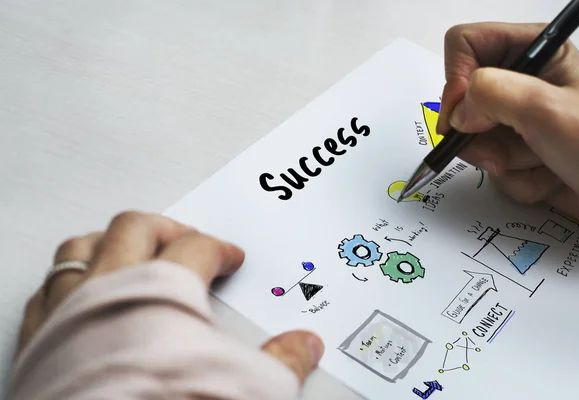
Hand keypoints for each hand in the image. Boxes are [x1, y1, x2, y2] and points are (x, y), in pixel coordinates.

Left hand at [17, 211, 323, 383]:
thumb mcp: (246, 385)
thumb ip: (282, 360)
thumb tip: (304, 346)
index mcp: (163, 288)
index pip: (198, 249)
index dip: (220, 248)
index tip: (230, 256)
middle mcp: (110, 289)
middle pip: (137, 228)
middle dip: (168, 227)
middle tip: (186, 236)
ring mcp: (68, 312)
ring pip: (83, 248)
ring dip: (109, 240)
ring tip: (128, 245)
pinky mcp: (38, 342)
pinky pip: (48, 290)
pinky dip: (68, 281)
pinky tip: (77, 291)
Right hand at [437, 22, 578, 225]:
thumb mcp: (546, 109)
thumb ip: (492, 95)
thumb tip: (457, 113)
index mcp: (533, 50)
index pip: (465, 44)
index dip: (456, 78)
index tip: (464, 115)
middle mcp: (521, 81)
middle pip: (462, 100)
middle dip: (480, 134)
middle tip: (503, 152)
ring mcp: (517, 118)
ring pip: (474, 138)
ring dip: (503, 161)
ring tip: (540, 163)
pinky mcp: (517, 150)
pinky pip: (491, 164)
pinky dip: (516, 179)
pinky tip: (547, 177)